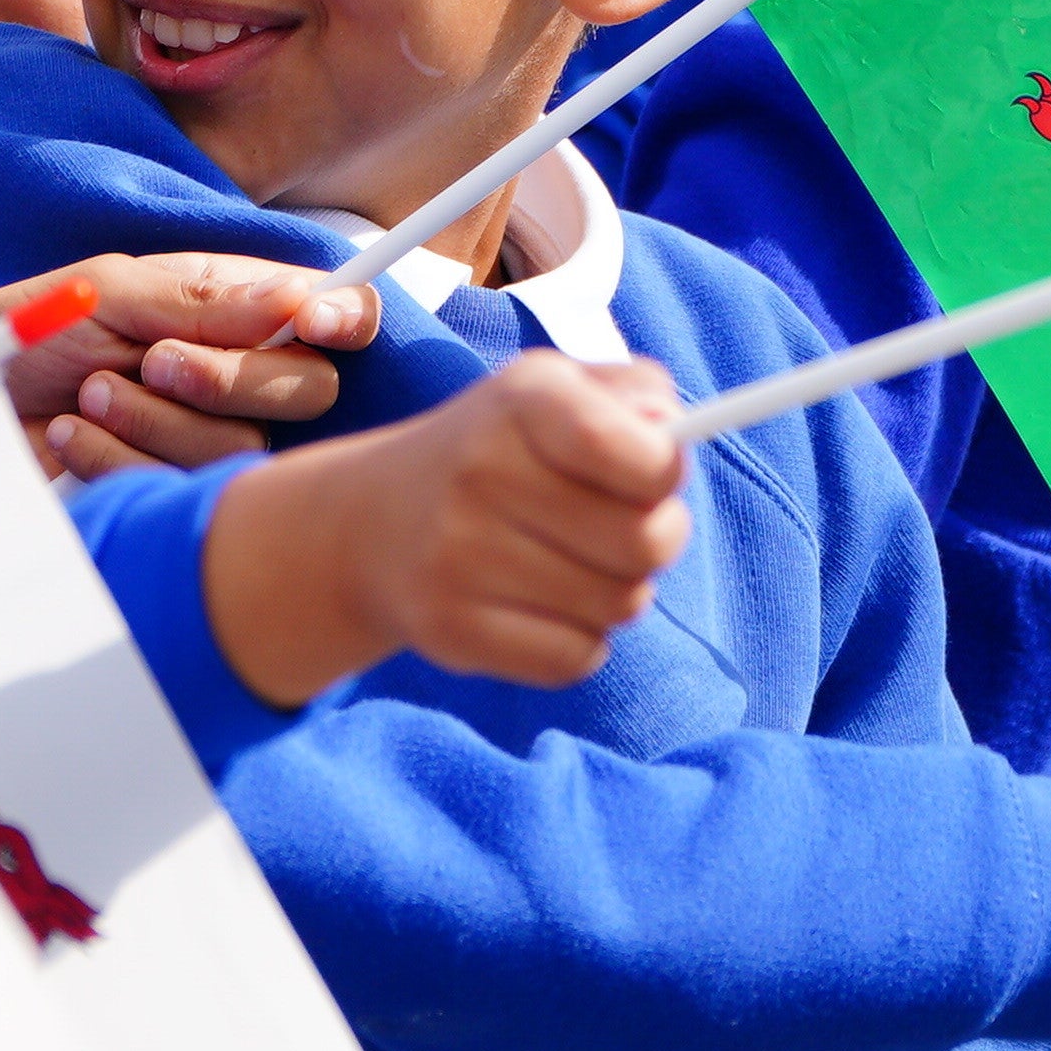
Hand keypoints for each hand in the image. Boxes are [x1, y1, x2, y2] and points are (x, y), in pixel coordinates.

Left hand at [0, 255, 375, 477]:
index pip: (335, 312)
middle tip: (150, 360)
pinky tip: (70, 437)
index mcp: (233, 308)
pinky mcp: (173, 498)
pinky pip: (188, 490)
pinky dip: (120, 456)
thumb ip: (201, 301)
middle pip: (309, 387)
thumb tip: (298, 301)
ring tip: (87, 394)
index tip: (317, 323)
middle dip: (228, 375)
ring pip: (245, 445)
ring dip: (156, 417)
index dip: (346, 315)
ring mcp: (207, 439)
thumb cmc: (24, 339)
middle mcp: (236, 374)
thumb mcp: (106, 296)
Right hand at [196, 355, 691, 702]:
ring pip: (618, 607)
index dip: (666, 475)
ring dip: (615, 592)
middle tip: (620, 529)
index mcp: (521, 401)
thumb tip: (677, 432)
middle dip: (655, 541)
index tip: (650, 475)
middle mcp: (482, 473)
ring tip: (572, 564)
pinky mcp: (450, 630)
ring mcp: (459, 557)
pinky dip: (578, 642)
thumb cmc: (499, 450)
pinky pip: (575, 660)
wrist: (372, 522)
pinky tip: (541, 607)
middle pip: (646, 545)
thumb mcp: (558, 390)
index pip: (643, 457)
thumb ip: (636, 394)